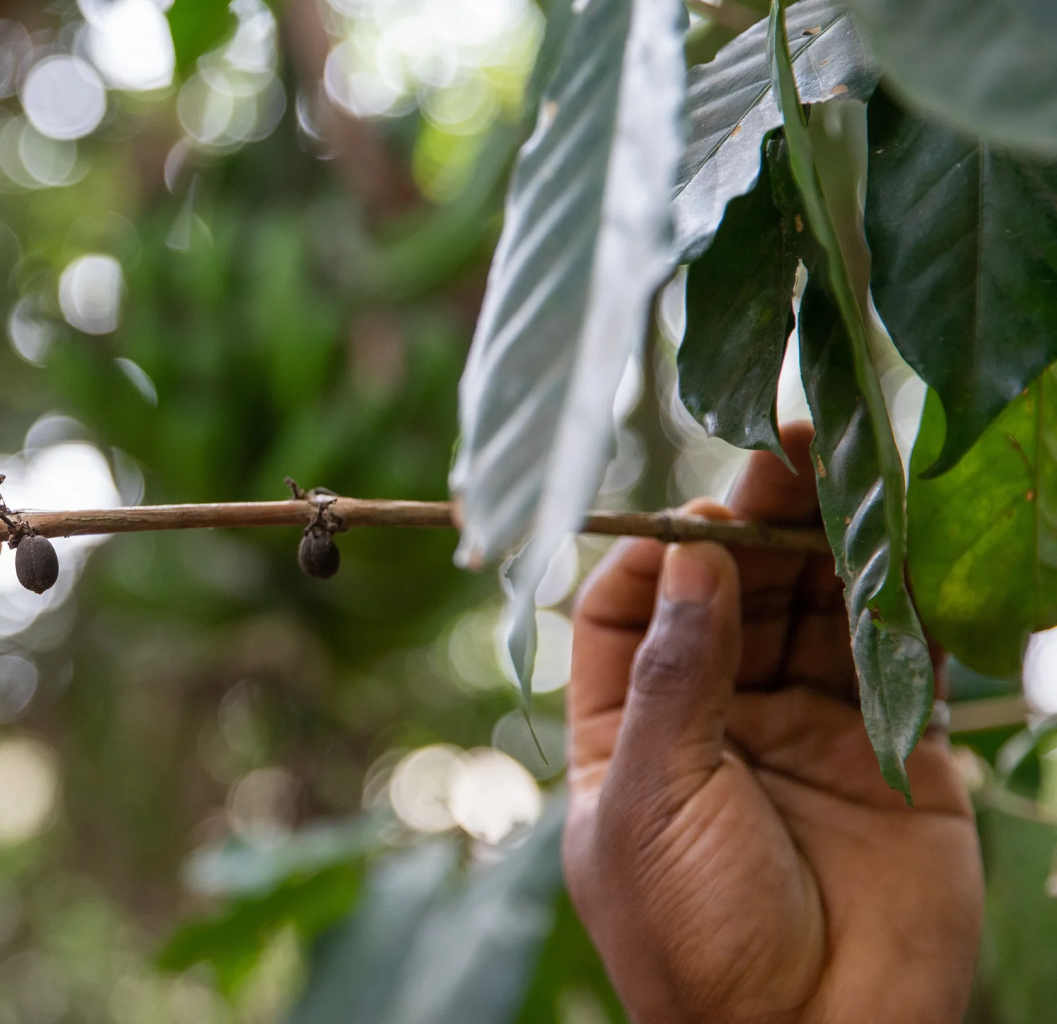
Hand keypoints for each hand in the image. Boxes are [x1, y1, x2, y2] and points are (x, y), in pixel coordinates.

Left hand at [563, 423, 979, 1022]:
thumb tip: (687, 556)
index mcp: (628, 730)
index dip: (655, 553)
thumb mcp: (657, 799)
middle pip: (728, 593)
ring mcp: (803, 729)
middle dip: (753, 524)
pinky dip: (899, 598)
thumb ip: (676, 674)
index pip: (624, 608)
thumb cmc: (694, 934)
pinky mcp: (889, 751)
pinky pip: (892, 656)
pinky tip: (902, 539)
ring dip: (826, 542)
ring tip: (842, 470)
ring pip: (811, 609)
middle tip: (787, 454)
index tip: (694, 516)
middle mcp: (713, 717)